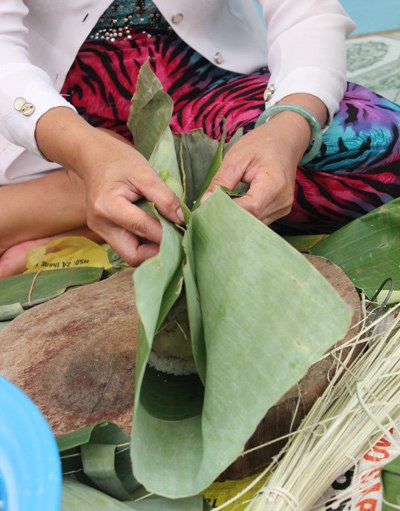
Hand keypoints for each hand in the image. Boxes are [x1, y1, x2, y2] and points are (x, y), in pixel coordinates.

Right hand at [79, 129, 183, 265]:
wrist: (92, 156)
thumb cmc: (118, 160)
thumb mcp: (144, 172)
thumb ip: (164, 197)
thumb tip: (182, 220)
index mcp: (108, 207)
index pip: (143, 229)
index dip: (167, 234)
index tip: (187, 232)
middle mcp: (100, 224)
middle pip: (133, 255)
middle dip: (157, 253)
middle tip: (178, 241)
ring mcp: (101, 231)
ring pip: (131, 255)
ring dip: (152, 251)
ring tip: (170, 237)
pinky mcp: (105, 232)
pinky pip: (128, 247)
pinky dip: (145, 244)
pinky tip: (158, 233)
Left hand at [201, 122, 298, 223]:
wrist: (284, 141)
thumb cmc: (261, 144)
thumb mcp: (236, 157)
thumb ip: (221, 180)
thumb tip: (205, 202)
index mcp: (274, 183)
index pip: (251, 207)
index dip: (228, 211)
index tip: (208, 208)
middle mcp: (282, 200)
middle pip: (252, 219)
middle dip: (229, 218)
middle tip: (208, 213)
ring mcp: (283, 207)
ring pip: (254, 224)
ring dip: (235, 220)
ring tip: (219, 212)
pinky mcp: (280, 211)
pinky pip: (259, 221)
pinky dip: (244, 218)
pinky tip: (232, 212)